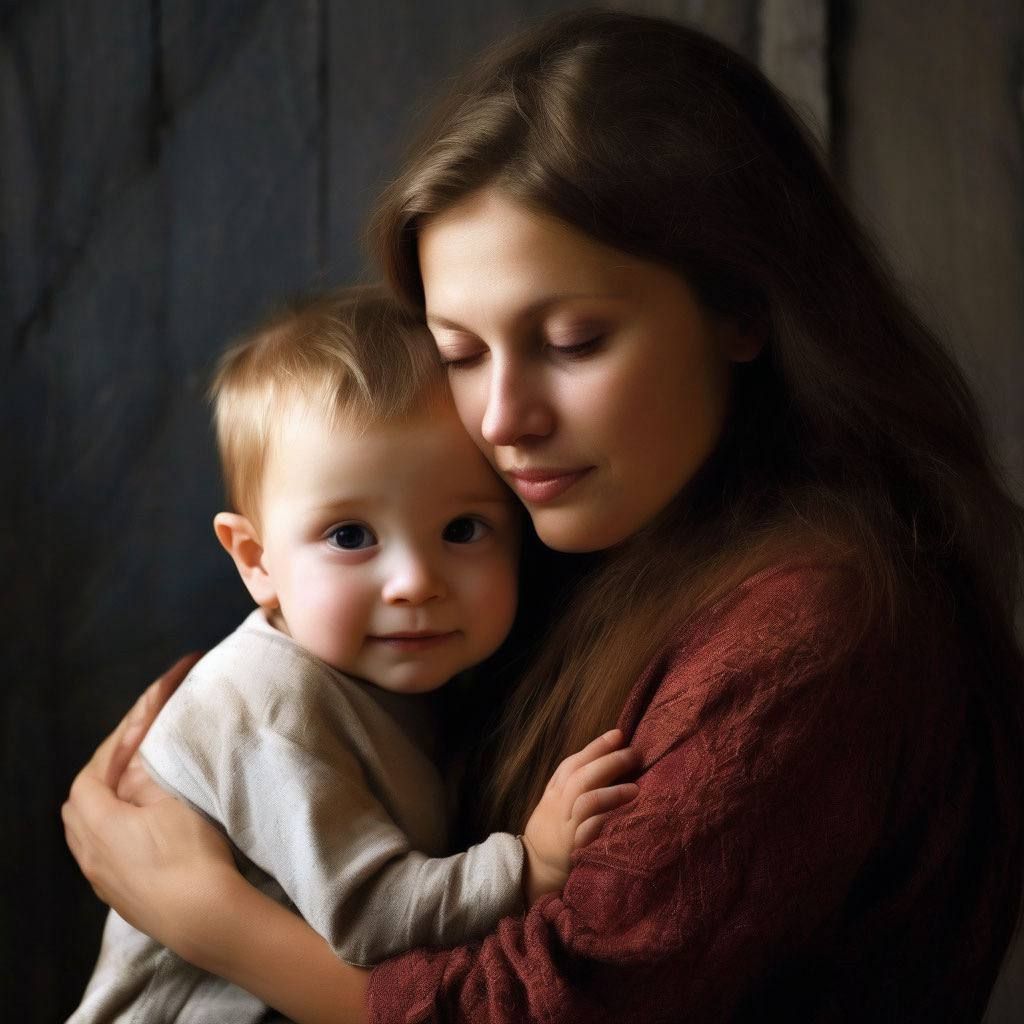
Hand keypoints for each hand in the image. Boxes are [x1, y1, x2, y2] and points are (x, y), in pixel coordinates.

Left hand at [61, 654, 236, 957]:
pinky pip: (107, 847)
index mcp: (95, 818)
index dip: (125, 733)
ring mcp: (102, 877)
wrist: (204, 919)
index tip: (152, 711)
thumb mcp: (172, 796)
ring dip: (113, 794)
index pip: (100, 762)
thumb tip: (140, 750)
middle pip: (85, 793)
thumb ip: (149, 767)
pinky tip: (147, 821)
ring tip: (142, 778)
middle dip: (111, 761)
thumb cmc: (188, 852)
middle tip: (142, 740)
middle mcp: (88, 849)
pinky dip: (121, 822)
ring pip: (92, 823)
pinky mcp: (122, 894)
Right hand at [521, 728, 638, 903]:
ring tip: (635, 788)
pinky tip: (625, 817)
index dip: (596, 746)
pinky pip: (591, 833)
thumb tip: (609, 756)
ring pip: (587, 802)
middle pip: (582, 777)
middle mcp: (561, 804)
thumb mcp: (556, 799)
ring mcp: (567, 826)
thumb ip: (576, 780)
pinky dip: (607, 822)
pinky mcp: (575, 849)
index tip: (619, 733)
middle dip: (609, 762)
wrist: (535, 866)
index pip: (575, 761)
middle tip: (634, 754)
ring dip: (612, 793)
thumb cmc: (554, 828)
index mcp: (556, 790)